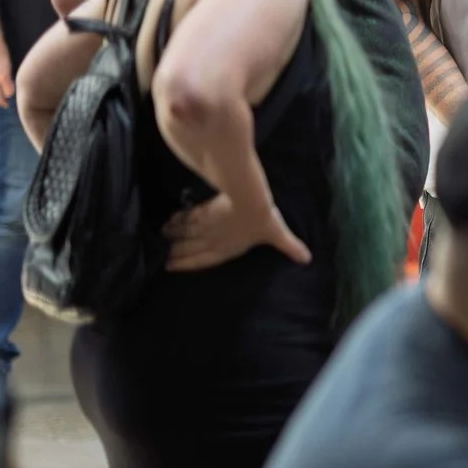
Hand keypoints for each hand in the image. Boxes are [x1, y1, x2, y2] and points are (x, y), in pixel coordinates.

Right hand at [162, 195, 312, 272]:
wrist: (248, 201)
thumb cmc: (262, 221)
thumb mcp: (278, 234)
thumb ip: (290, 246)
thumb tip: (307, 258)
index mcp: (227, 249)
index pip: (204, 259)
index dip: (188, 264)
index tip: (171, 266)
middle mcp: (212, 240)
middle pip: (190, 247)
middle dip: (176, 252)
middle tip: (162, 256)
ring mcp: (205, 226)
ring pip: (184, 233)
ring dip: (173, 236)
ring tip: (161, 238)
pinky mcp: (202, 211)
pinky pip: (186, 217)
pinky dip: (176, 220)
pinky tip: (168, 221)